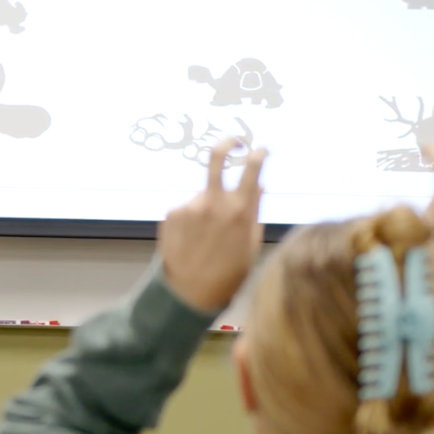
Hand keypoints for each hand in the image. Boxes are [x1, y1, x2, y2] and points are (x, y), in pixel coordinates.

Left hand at [158, 139, 268, 312]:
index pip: (252, 169)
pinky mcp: (172, 213)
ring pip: (203, 197)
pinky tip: (192, 241)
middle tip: (233, 141)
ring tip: (205, 238)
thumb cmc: (228, 273)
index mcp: (239, 211)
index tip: (261, 149)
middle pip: (216, 157)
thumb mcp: (251, 243)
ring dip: (207, 209)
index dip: (258, 154)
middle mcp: (213, 203)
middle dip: (226, 143)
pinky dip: (192, 221)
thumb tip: (260, 185)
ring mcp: (190, 206)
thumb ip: (254, 211)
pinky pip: (187, 210)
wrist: (189, 291)